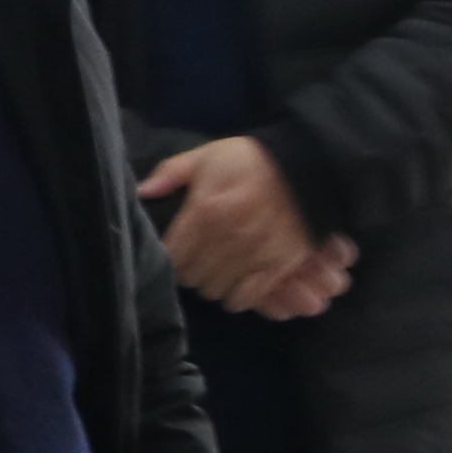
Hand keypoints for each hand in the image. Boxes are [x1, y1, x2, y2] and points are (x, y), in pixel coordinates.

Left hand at [136, 137, 353, 319]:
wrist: (309, 165)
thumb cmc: (253, 160)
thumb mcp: (209, 155)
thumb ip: (172, 172)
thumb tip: (142, 193)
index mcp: (205, 210)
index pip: (172, 255)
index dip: (170, 257)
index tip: (178, 252)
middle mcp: (227, 237)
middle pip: (193, 277)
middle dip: (191, 272)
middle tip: (199, 263)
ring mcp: (255, 254)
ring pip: (217, 290)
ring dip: (214, 284)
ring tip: (219, 273)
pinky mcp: (280, 265)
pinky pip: (248, 297)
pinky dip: (239, 297)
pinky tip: (237, 286)